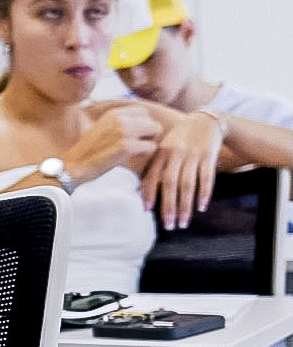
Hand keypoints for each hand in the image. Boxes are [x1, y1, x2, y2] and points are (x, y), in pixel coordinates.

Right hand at [64, 103, 160, 185]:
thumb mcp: (103, 128)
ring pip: (155, 131)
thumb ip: (120, 122)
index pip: (143, 112)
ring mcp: (123, 131)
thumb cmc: (90, 150)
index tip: (134, 135)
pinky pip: (151, 146)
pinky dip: (145, 154)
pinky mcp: (126, 146)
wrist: (75, 164)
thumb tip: (144, 120)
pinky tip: (132, 157)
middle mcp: (119, 118)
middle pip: (152, 121)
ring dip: (149, 142)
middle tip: (136, 144)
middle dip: (149, 134)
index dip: (143, 124)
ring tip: (135, 150)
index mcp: (113, 113)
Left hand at [142, 110, 223, 228]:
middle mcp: (175, 155)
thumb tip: (138, 190)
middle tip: (169, 225)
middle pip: (170, 184)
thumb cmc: (180, 139)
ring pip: (187, 185)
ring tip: (184, 222)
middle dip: (168, 207)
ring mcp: (192, 156)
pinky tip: (201, 207)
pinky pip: (206, 178)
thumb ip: (152, 167)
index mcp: (161, 153)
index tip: (146, 211)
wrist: (205, 121)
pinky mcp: (208, 156)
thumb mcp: (164, 149)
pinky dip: (204, 193)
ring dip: (185, 206)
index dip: (148, 193)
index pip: (152, 176)